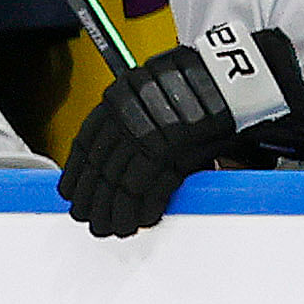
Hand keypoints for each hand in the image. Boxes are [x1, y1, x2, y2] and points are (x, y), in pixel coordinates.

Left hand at [60, 45, 238, 236]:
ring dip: (116, 212)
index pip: (85, 145)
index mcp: (117, 98)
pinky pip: (147, 187)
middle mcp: (126, 114)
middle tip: (91, 220)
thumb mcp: (153, 96)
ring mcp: (146, 130)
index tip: (70, 194)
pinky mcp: (169, 148)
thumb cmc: (199, 86)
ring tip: (117, 228)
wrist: (232, 74)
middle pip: (100, 168)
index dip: (76, 176)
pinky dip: (142, 208)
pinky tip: (142, 219)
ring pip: (119, 183)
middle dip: (93, 201)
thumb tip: (116, 163)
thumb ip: (133, 125)